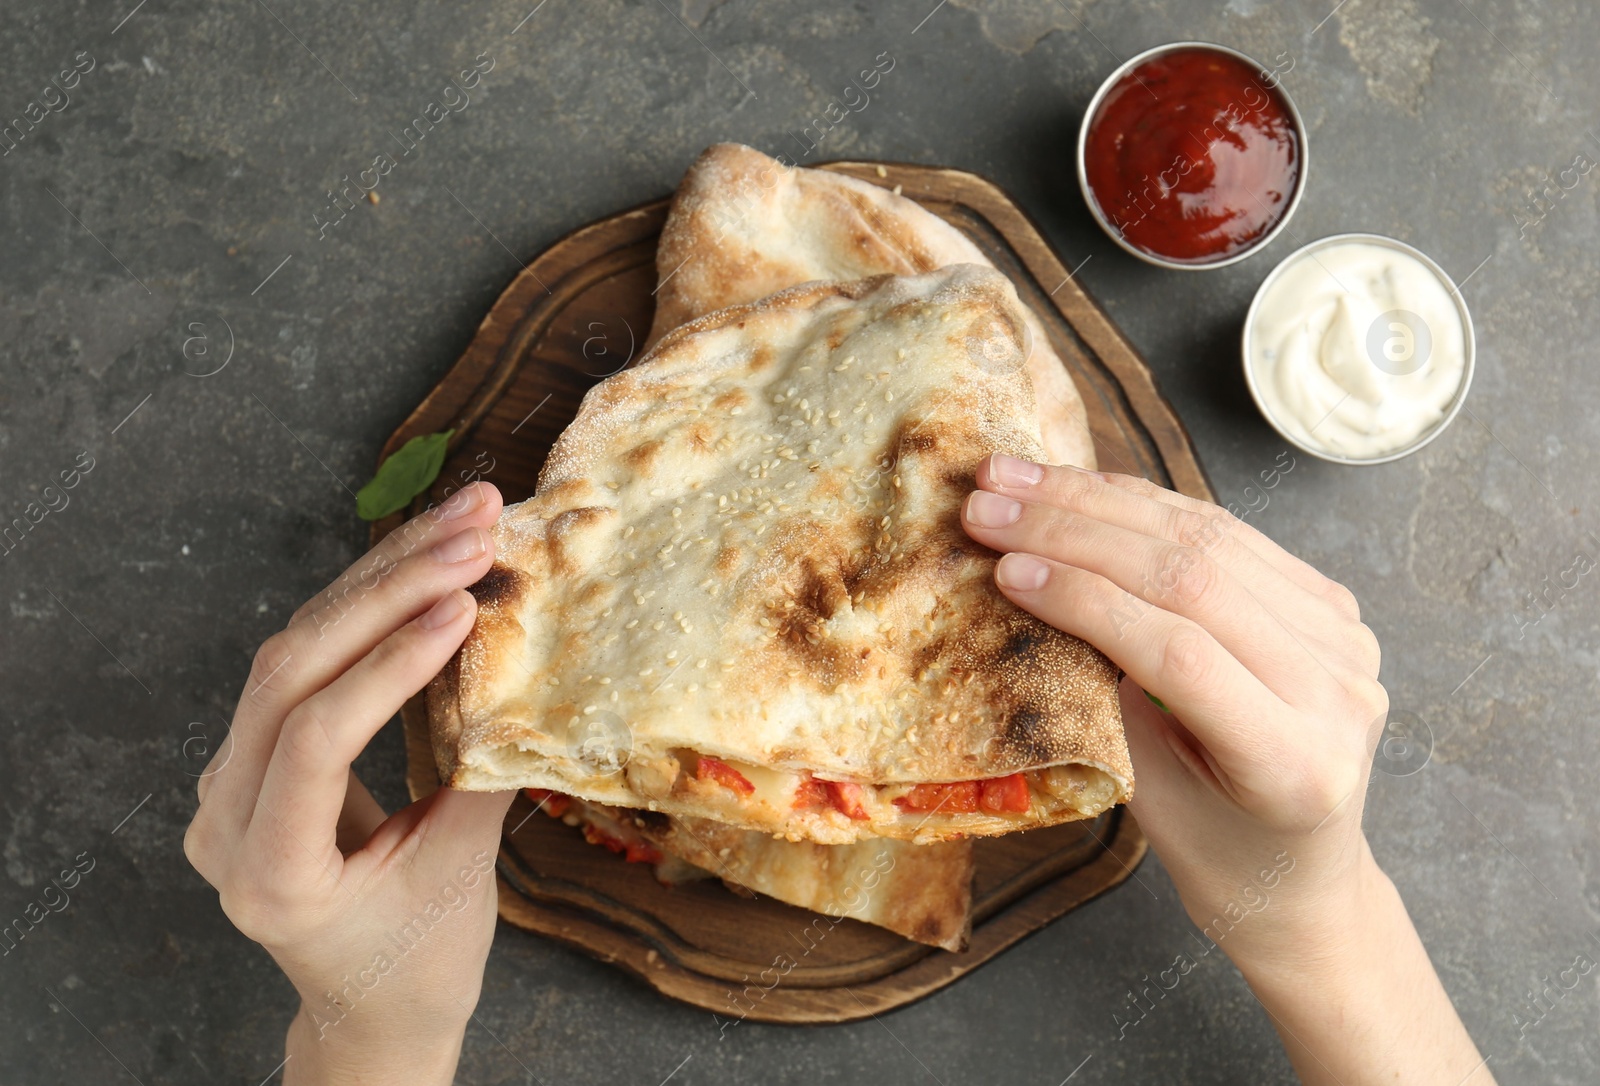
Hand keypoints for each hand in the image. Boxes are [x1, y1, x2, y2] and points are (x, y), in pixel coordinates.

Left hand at [184, 482, 514, 1085]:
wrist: (372, 1010)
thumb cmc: (420, 966)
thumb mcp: (460, 880)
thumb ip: (480, 776)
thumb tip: (523, 674)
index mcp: (269, 874)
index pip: (314, 740)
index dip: (388, 664)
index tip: (464, 606)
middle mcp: (224, 819)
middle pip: (290, 673)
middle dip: (388, 590)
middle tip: (473, 531)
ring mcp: (229, 781)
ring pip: (294, 651)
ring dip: (383, 578)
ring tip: (466, 520)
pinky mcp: (255, 755)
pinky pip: (305, 662)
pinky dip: (370, 606)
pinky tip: (426, 558)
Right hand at [962, 454, 1490, 1084]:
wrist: (1303, 875)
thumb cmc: (1217, 853)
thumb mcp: (1148, 797)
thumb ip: (1104, 699)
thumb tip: (1024, 588)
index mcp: (1295, 760)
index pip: (1181, 653)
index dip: (1087, 601)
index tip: (1004, 570)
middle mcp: (1338, 689)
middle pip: (1196, 579)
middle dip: (1077, 532)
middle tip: (988, 506)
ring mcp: (1344, 637)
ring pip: (1211, 537)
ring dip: (1100, 500)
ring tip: (1014, 481)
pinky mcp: (1330, 602)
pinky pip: (1229, 533)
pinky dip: (1146, 504)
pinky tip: (1081, 487)